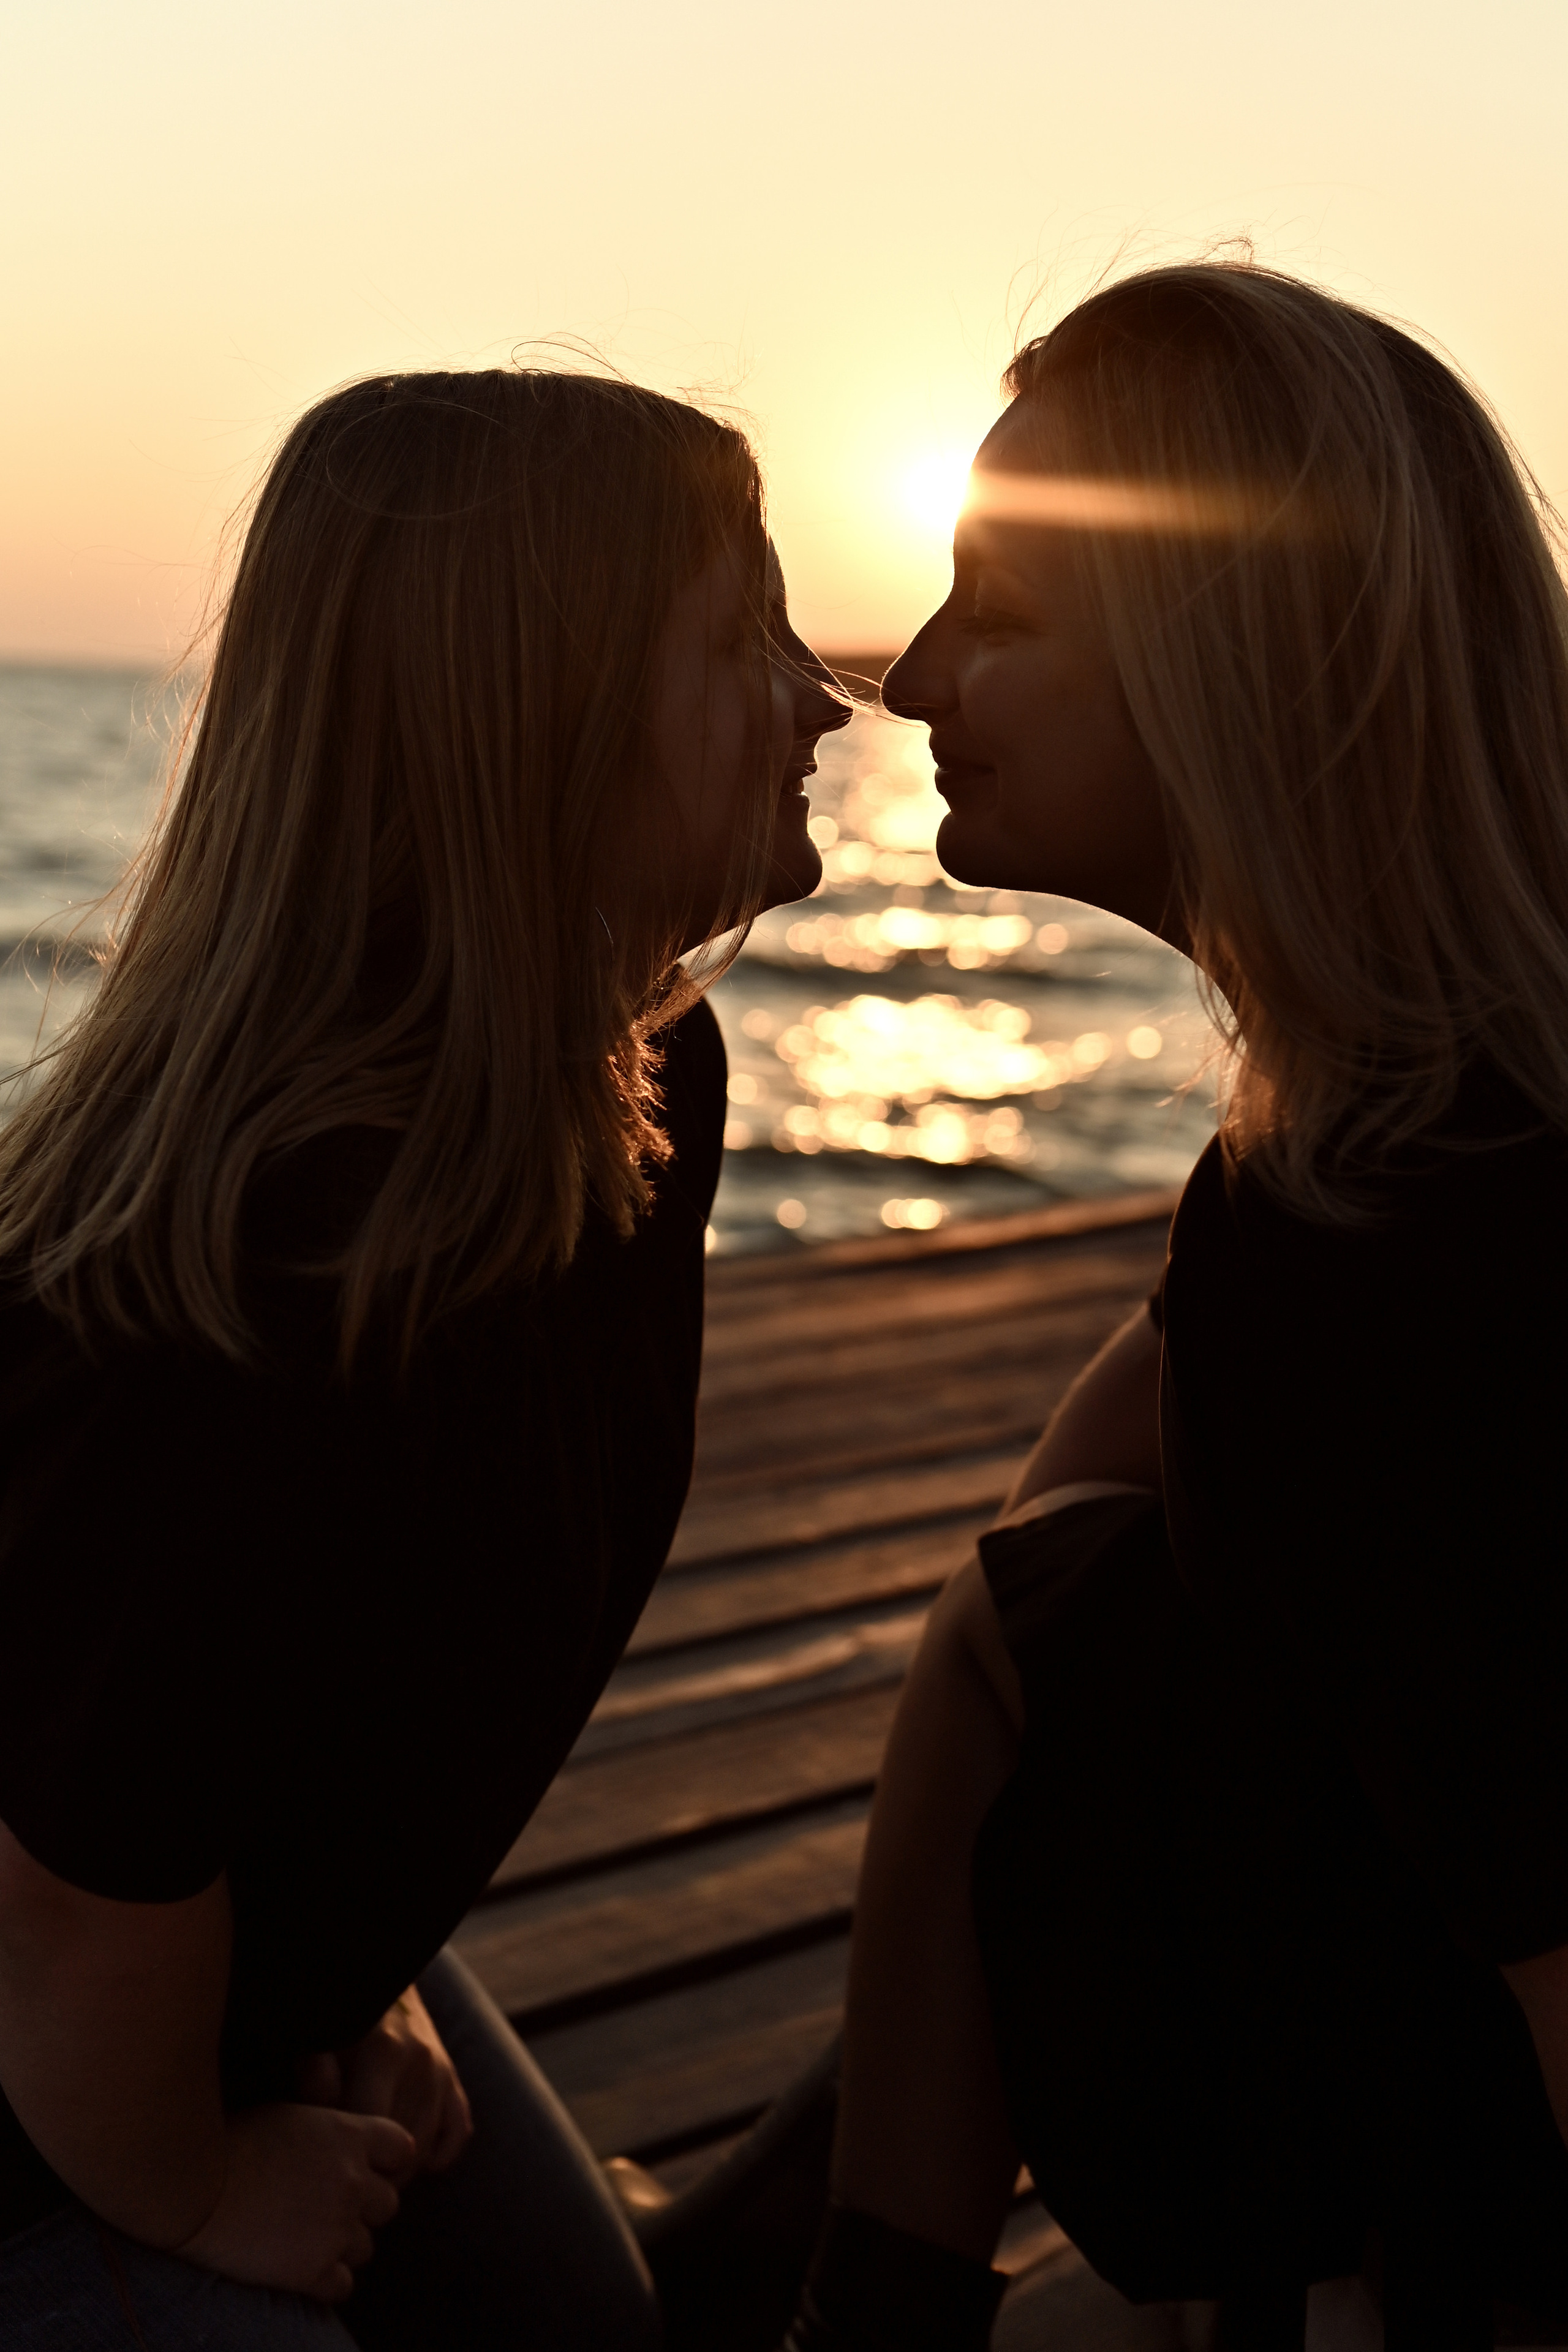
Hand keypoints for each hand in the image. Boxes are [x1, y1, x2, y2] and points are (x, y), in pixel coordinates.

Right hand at [179, 2102, 411, 2301]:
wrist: (191, 2186)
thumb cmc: (231, 2139)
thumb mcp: (291, 2114)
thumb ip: (329, 2129)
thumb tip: (341, 2138)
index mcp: (351, 2135)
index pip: (402, 2149)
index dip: (383, 2162)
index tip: (360, 2168)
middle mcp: (354, 2181)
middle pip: (388, 2204)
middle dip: (363, 2207)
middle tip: (325, 2207)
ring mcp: (336, 2228)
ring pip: (366, 2247)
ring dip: (342, 2245)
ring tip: (304, 2237)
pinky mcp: (313, 2271)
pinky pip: (342, 2285)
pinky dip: (325, 2280)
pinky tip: (298, 2267)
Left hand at [298, 1986, 471, 2185]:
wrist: (379, 1973)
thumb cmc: (339, 2015)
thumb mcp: (320, 2035)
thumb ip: (314, 2075)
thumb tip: (324, 2114)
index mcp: (386, 2051)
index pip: (374, 2131)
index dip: (350, 2161)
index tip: (328, 2175)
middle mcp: (423, 2063)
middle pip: (403, 2148)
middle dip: (374, 2174)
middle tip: (345, 2187)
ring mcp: (443, 2072)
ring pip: (427, 2147)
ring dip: (400, 2170)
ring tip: (367, 2178)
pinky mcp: (454, 2078)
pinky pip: (457, 2132)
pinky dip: (437, 2153)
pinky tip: (410, 2160)